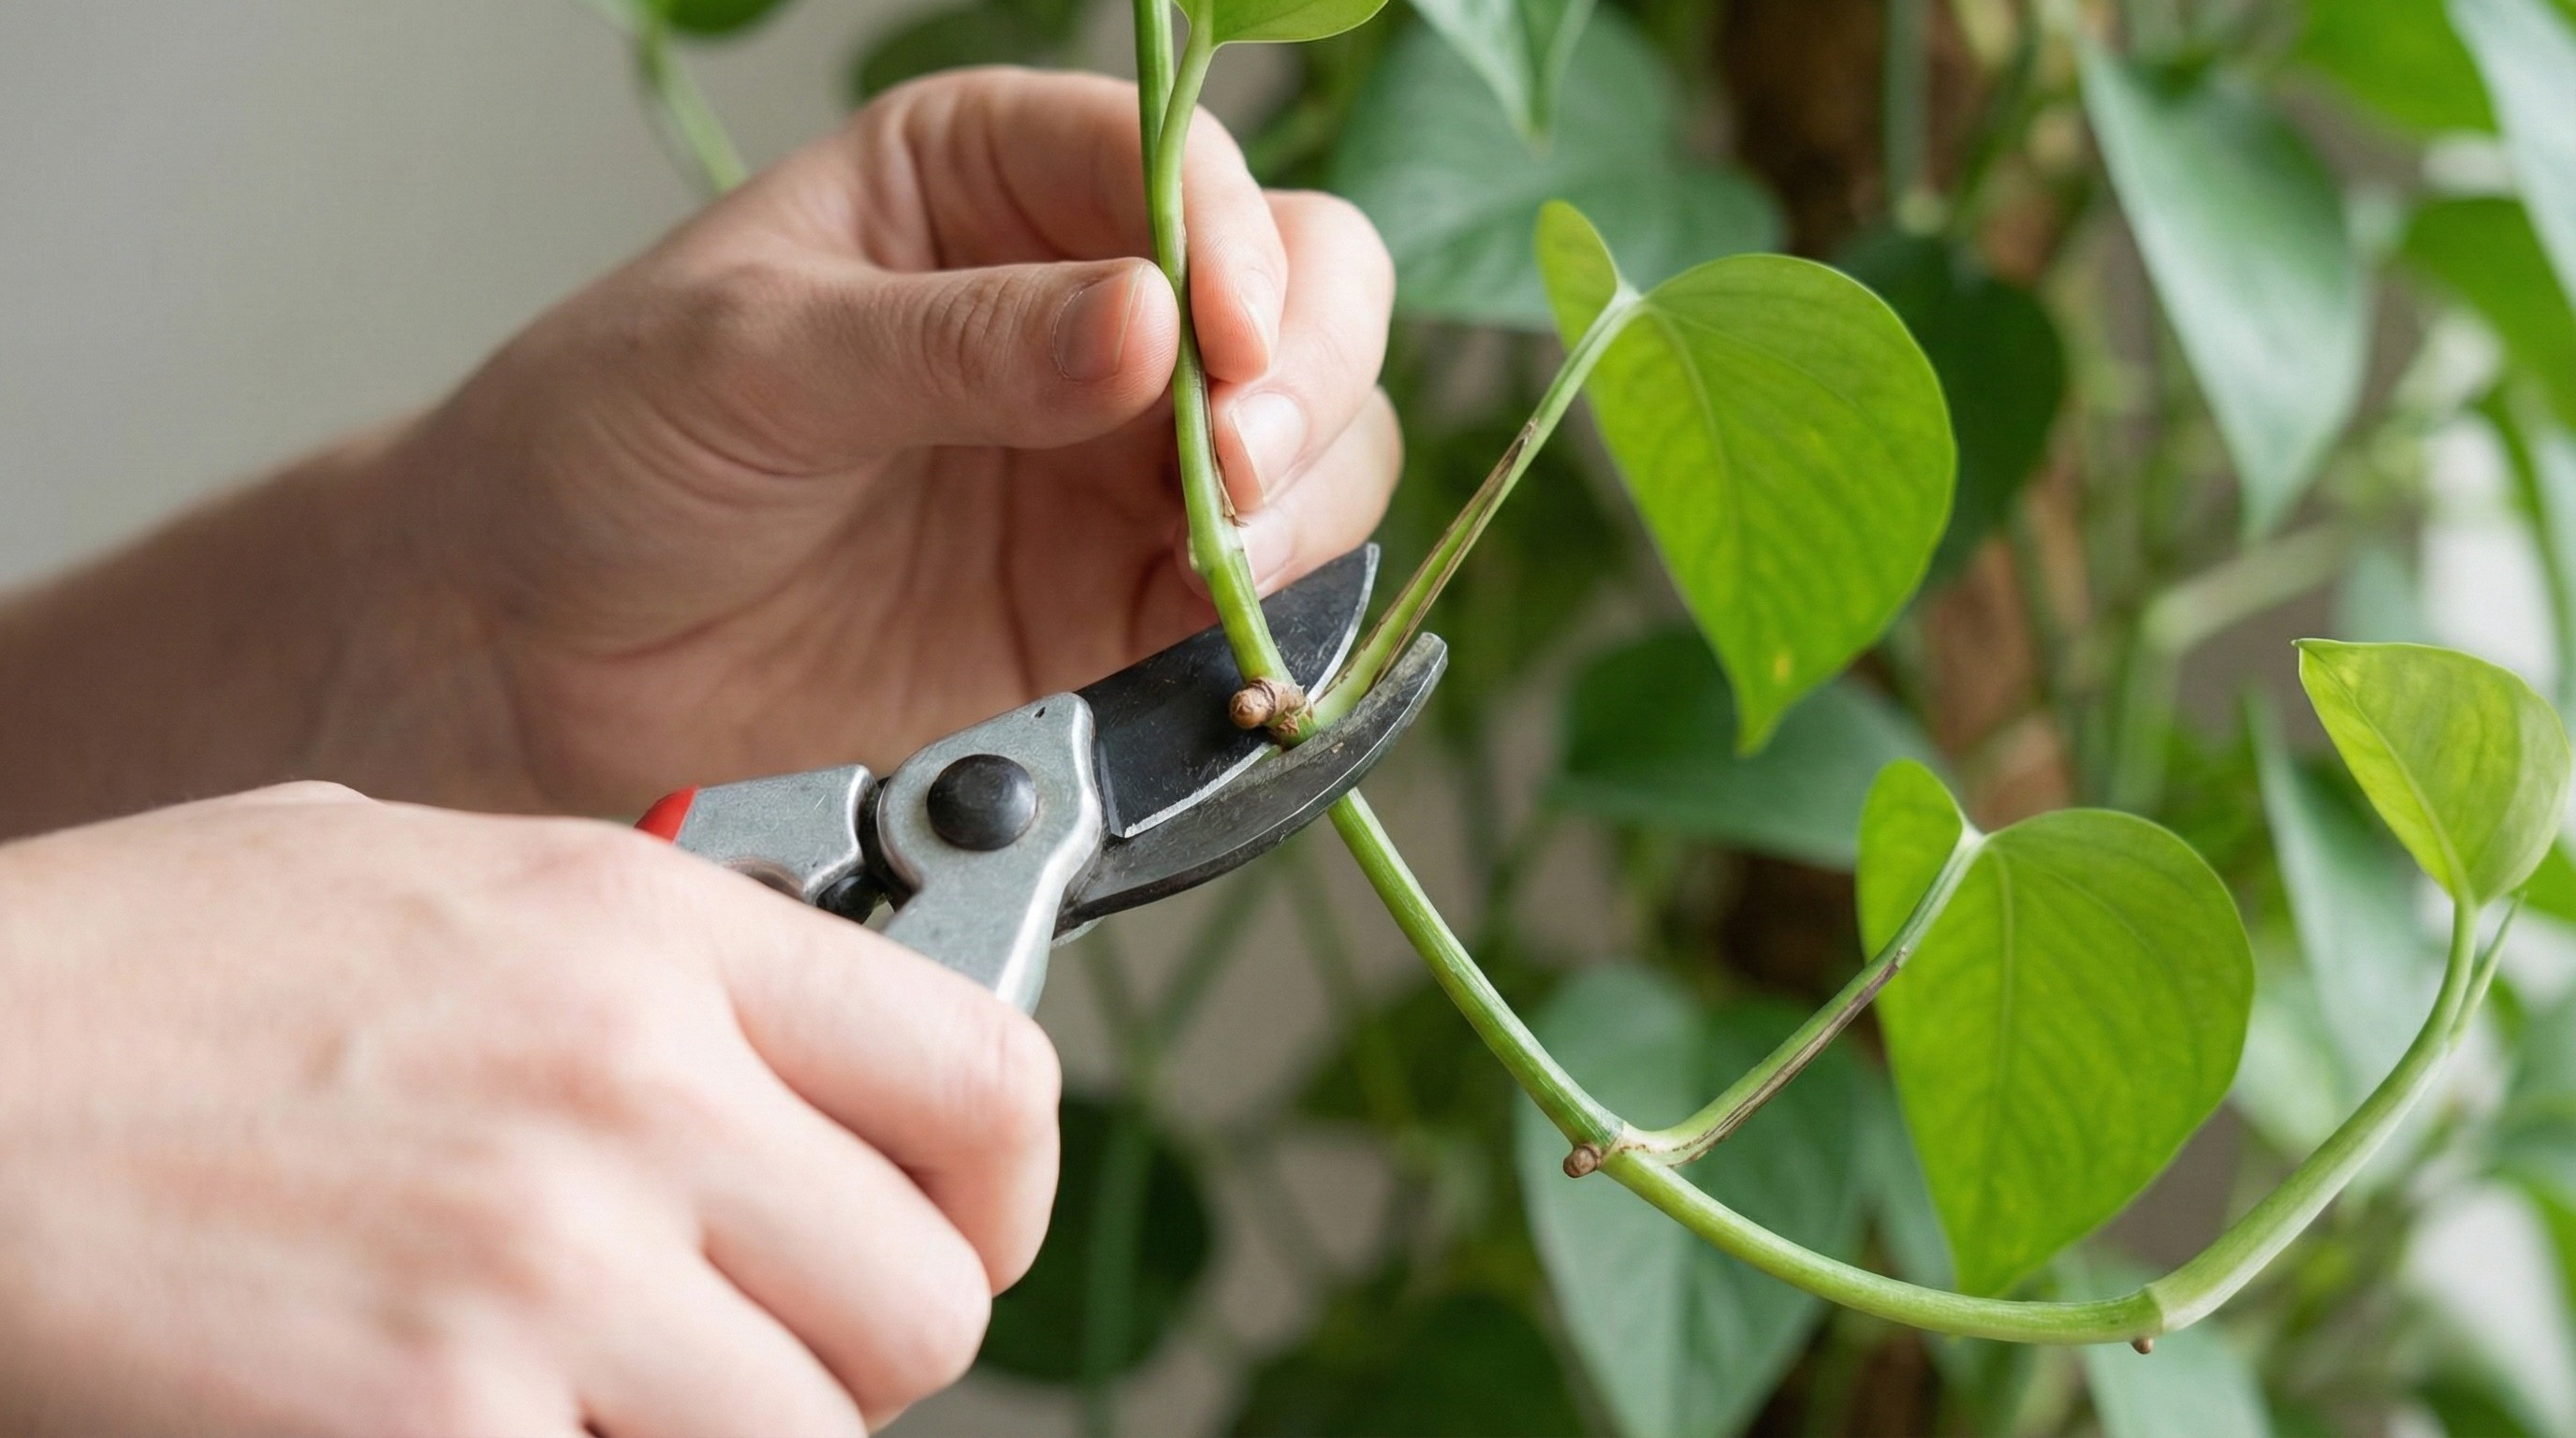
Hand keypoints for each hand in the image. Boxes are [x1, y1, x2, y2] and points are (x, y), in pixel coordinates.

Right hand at [0, 784, 1057, 1434]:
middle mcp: (632, 1087)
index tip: (958, 1227)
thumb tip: (788, 1048)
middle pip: (927, 1300)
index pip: (983, 1077)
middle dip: (862, 1349)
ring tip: (608, 1390)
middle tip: (757, 1342)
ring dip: (741, 1434)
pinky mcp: (442, 1426)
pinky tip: (478, 1412)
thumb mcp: (428, 880)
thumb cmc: (136, 983)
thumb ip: (642, 957)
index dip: (1000, 1188)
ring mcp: (546, 1266)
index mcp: (648, 929)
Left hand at [344, 67, 1398, 813]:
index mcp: (988, 180)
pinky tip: (1219, 627)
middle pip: (1304, 294)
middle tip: (1238, 463)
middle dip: (1303, 370)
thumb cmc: (602, 446)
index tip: (1220, 339)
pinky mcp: (1113, 608)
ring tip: (1219, 554)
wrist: (529, 651)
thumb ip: (956, 344)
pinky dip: (1273, 613)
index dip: (1235, 243)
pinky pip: (1254, 595)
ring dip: (1309, 494)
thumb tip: (1147, 326)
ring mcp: (1111, 463)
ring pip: (1315, 443)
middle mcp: (1084, 307)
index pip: (1180, 169)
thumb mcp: (754, 357)